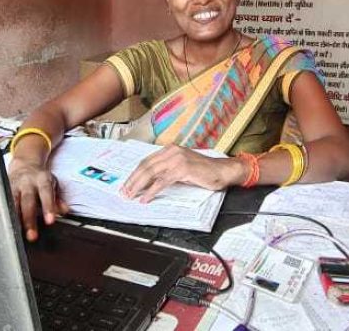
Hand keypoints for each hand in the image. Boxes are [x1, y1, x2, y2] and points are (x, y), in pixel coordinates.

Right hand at [7, 161, 68, 241]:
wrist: (25, 164)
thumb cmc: (41, 178)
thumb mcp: (53, 184)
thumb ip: (58, 199)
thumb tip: (64, 211)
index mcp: (42, 179)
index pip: (46, 193)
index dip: (48, 207)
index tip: (50, 222)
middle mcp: (26, 182)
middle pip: (27, 201)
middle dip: (29, 220)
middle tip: (32, 236)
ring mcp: (14, 186)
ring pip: (12, 203)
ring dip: (15, 220)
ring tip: (17, 234)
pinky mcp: (4, 190)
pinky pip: (4, 204)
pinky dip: (5, 216)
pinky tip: (7, 227)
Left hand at [121, 145, 247, 203]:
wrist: (223, 171)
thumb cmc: (204, 172)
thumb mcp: (182, 168)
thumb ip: (167, 171)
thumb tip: (149, 183)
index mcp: (170, 150)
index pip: (147, 161)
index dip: (135, 173)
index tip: (126, 184)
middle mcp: (172, 151)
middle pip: (145, 166)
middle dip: (132, 180)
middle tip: (124, 191)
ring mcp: (177, 159)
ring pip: (151, 173)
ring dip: (138, 186)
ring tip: (130, 195)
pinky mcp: (183, 168)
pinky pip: (162, 181)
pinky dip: (151, 191)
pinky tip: (145, 198)